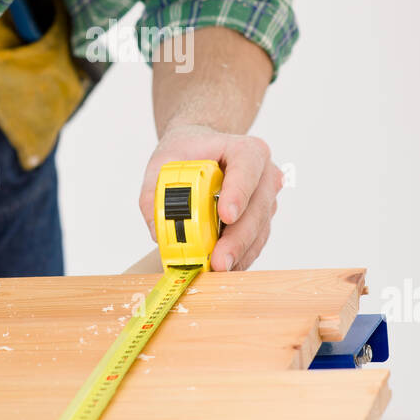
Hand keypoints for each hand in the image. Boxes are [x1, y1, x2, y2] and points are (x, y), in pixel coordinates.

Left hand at [139, 123, 283, 271]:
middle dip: (237, 238)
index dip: (238, 192)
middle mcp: (263, 174)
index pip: (247, 167)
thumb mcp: (163, 163)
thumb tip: (156, 230)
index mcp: (245, 150)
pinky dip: (239, 257)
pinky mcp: (262, 221)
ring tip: (217, 269)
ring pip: (259, 230)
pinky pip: (254, 242)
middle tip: (219, 260)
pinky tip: (223, 267)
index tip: (226, 215)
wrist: (202, 151)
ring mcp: (265, 199)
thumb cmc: (189, 153)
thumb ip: (153, 192)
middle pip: (257, 207)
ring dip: (239, 253)